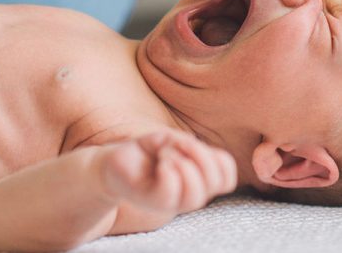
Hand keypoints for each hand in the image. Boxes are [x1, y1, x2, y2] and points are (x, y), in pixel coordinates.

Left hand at [99, 130, 236, 213]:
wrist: (114, 162)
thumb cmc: (145, 151)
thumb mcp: (171, 139)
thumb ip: (188, 145)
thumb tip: (196, 150)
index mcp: (198, 179)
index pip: (227, 178)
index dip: (219, 161)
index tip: (194, 147)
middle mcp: (189, 193)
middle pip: (217, 184)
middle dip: (201, 156)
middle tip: (177, 146)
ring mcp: (171, 201)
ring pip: (196, 195)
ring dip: (183, 164)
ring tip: (165, 156)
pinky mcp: (152, 202)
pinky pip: (171, 190)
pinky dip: (167, 168)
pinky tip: (158, 163)